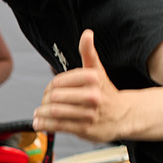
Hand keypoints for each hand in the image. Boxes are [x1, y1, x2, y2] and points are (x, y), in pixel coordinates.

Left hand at [32, 29, 125, 143]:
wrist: (124, 115)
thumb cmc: (106, 92)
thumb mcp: (98, 70)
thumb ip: (89, 52)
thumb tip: (87, 34)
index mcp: (92, 78)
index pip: (59, 81)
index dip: (50, 86)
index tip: (49, 90)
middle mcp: (92, 95)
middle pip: (55, 97)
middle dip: (45, 100)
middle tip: (44, 102)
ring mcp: (89, 113)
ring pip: (56, 111)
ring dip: (42, 113)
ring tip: (39, 113)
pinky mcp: (85, 128)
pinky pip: (60, 125)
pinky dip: (45, 124)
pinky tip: (40, 123)